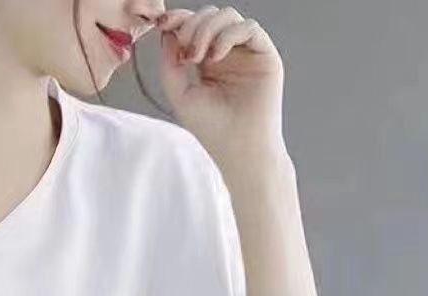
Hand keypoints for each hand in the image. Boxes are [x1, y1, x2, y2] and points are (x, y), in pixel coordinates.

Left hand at [156, 6, 286, 170]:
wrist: (237, 149)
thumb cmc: (211, 129)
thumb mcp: (180, 94)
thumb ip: (169, 64)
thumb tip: (168, 31)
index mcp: (207, 61)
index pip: (194, 27)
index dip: (179, 19)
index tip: (162, 23)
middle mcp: (228, 53)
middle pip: (210, 16)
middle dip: (192, 25)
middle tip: (184, 51)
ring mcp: (247, 52)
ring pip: (229, 16)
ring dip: (207, 29)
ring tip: (197, 58)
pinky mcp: (265, 55)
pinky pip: (249, 28)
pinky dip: (228, 35)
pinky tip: (215, 58)